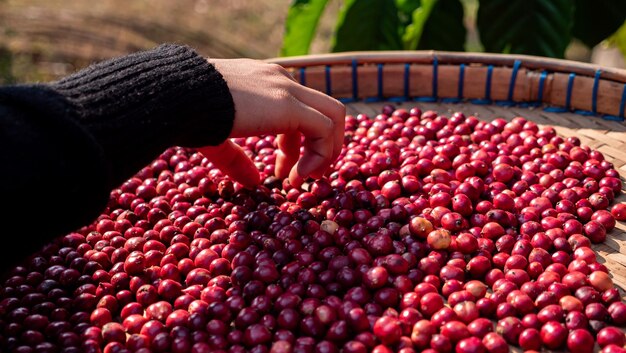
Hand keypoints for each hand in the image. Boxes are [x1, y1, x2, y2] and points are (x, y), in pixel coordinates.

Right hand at [200, 58, 344, 188]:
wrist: (176, 96)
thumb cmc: (186, 114)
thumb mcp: (217, 138)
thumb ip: (237, 159)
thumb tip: (253, 182)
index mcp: (264, 82)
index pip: (299, 108)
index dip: (296, 144)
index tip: (283, 171)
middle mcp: (280, 80)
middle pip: (325, 109)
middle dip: (322, 145)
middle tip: (306, 175)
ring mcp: (287, 88)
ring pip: (333, 115)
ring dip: (328, 151)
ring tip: (308, 178)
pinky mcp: (289, 104)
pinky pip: (323, 130)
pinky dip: (320, 155)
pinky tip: (298, 175)